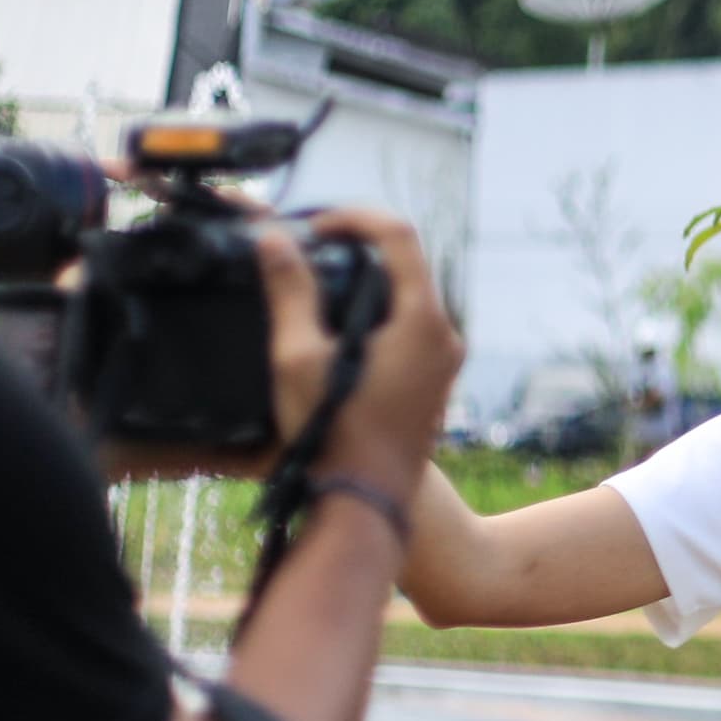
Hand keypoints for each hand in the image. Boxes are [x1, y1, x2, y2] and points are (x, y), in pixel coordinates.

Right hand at [268, 209, 462, 490]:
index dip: (352, 216)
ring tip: (313, 283)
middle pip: (406, 262)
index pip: (398, 234)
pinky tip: (334, 328)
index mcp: (424, 321)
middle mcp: (446, 336)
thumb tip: (274, 239)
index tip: (312, 225)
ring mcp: (444, 362)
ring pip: (408, 296)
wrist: (364, 505)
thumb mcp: (298, 356)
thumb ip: (290, 290)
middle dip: (356, 245)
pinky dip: (376, 314)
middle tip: (308, 247)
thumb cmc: (332, 434)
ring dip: (365, 280)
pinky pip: (409, 329)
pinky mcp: (434, 384)